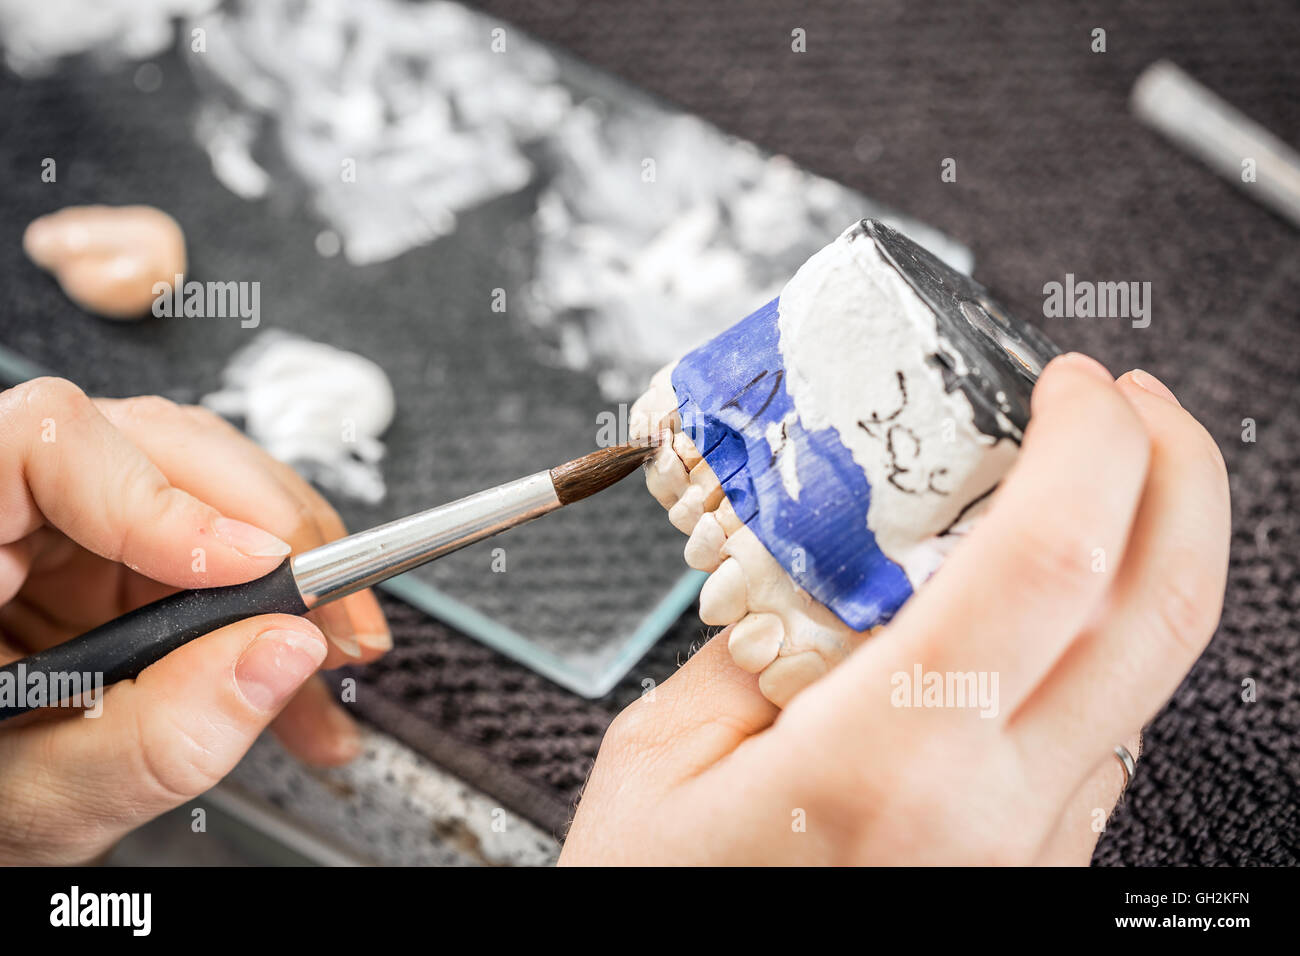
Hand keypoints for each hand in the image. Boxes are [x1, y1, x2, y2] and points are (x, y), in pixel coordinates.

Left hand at [0, 378, 389, 864]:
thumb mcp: (47, 796)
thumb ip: (160, 732)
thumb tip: (282, 648)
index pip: (51, 443)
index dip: (163, 496)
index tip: (252, 566)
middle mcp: (9, 509)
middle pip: (156, 449)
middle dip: (274, 533)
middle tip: (329, 617)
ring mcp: (63, 525)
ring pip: (209, 491)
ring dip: (291, 579)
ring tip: (331, 663)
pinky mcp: (114, 555)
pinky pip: (219, 548)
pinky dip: (272, 611)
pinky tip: (299, 681)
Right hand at [561, 355, 1229, 864]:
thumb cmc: (660, 907)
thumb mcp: (663, 757)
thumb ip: (754, 640)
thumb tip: (829, 555)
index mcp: (887, 764)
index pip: (1049, 560)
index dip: (1087, 442)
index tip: (1067, 385)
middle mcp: (993, 814)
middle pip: (1157, 609)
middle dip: (1175, 471)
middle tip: (1128, 404)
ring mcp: (1032, 852)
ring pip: (1143, 672)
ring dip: (1134, 553)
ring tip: (1068, 492)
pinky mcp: (1035, 869)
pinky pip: (1102, 734)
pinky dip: (1091, 642)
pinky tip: (1029, 614)